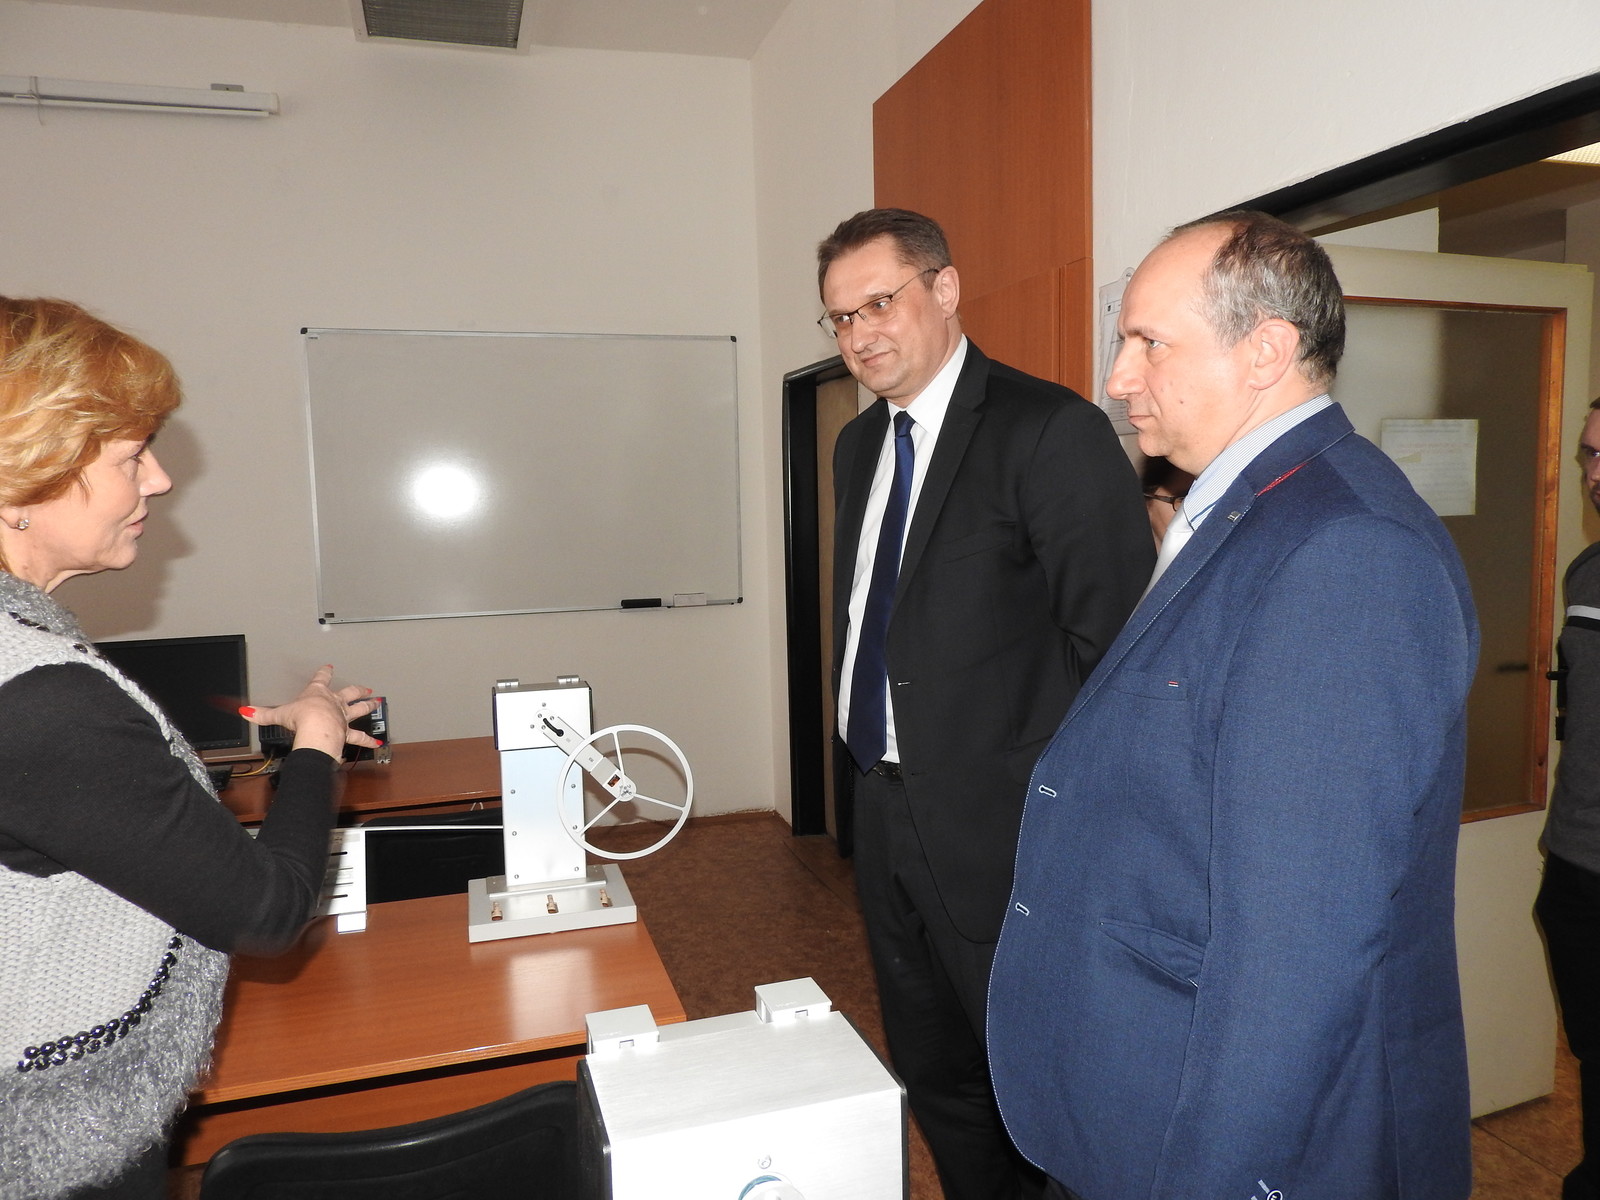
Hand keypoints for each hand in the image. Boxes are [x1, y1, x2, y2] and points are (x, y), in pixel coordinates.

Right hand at [239, 665, 381, 762]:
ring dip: (368, 706)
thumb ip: (263, 714)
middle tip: (365, 688)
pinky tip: (376, 743)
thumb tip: (246, 712)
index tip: (329, 667)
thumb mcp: (279, 713)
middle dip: (356, 690)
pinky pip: (359, 737)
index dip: (325, 673)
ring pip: (359, 710)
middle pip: (349, 692)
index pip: (321, 679)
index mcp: (317, 694)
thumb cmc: (301, 717)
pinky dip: (368, 740)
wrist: (316, 729)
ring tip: (377, 703)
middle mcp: (333, 703)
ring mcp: (343, 717)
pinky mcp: (347, 732)